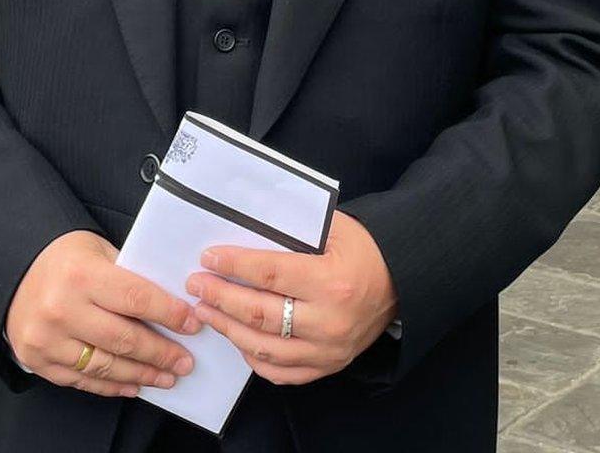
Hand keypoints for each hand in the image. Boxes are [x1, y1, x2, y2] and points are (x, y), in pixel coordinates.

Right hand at [4, 229, 202, 397]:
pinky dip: (112, 385)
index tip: (192, 324)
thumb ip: (130, 276)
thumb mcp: (98, 251)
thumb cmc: (64, 260)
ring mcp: (47, 339)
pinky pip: (83, 380)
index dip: (169, 314)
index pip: (136, 299)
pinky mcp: (39, 361)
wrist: (12, 273)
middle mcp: (61, 309)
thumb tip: (173, 305)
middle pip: (125, 339)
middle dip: (161, 353)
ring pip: (106, 366)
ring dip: (142, 375)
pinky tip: (134, 384)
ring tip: (166, 376)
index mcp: (81, 275)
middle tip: (185, 361)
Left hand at [185, 212, 397, 385]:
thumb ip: (292, 229)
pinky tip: (237, 340)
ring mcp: (328, 350)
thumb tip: (244, 228)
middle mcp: (328, 321)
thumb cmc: (364, 250)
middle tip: (196, 286)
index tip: (208, 258)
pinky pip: (281, 372)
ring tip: (206, 312)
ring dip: (228, 329)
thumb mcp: (334, 227)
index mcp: (331, 281)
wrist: (402, 282)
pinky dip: (254, 358)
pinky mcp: (328, 366)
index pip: (269, 274)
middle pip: (259, 314)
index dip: (234, 266)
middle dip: (220, 298)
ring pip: (264, 348)